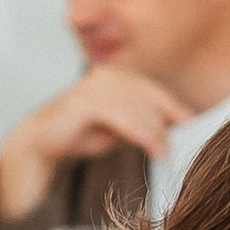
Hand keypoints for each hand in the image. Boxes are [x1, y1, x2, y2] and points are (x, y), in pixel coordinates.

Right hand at [0, 64, 187, 221]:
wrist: (40, 144)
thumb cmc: (78, 134)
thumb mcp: (117, 128)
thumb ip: (140, 122)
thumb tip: (170, 128)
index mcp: (114, 78)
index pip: (150, 89)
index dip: (172, 105)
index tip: (190, 123)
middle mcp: (104, 77)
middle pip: (145, 95)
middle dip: (164, 120)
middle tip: (176, 145)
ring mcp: (92, 87)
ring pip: (134, 106)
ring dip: (153, 130)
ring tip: (164, 153)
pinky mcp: (83, 102)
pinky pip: (119, 115)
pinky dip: (139, 132)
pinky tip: (151, 146)